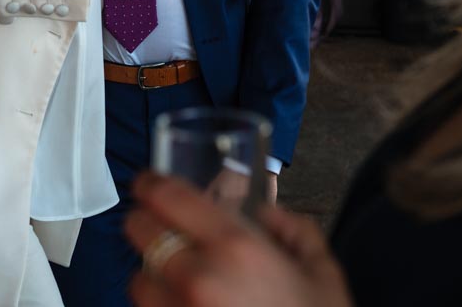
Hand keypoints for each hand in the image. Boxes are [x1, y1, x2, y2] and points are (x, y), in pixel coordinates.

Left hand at [125, 173, 352, 306]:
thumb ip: (294, 230)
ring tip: (178, 279)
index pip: (170, 196)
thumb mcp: (323, 273)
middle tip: (161, 226)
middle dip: (147, 223)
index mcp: (237, 248)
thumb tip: (265, 214)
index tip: (149, 181)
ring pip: (137, 278)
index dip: (152, 182)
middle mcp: (197, 278)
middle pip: (139, 231)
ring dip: (151, 272)